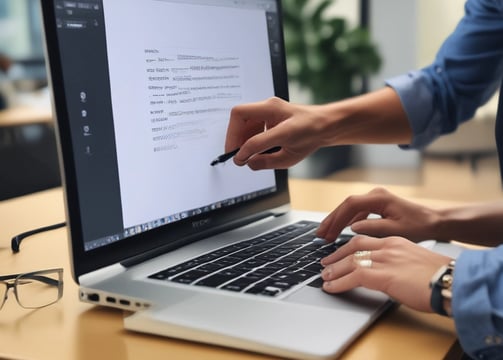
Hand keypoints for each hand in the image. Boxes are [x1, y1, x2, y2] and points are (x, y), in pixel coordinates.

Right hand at [225, 97, 326, 169]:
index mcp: (274, 112)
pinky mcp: (268, 113)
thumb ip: (266, 160)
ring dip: (240, 136)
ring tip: (245, 153)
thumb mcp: (289, 155)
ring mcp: (268, 107)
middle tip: (236, 155)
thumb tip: (247, 162)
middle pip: (239, 115)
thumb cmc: (311, 136)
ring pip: (242, 117)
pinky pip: (250, 121)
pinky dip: (248, 135)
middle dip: (234, 136)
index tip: (238, 157)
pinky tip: (254, 147)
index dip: (236, 141)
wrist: (325, 125)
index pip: (244, 121)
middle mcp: (270, 106)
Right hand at [316, 187, 440, 242]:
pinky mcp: (376, 205)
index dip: (337, 218)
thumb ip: (374, 228)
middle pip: (346, 205)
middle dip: (332, 220)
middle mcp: (375, 195)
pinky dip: (345, 221)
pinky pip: (355, 212)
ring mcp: (375, 199)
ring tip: (325, 234)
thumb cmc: (419, 226)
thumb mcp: (397, 230)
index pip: (351, 205)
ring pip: (349, 209)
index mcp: (379, 198)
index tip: (328, 232)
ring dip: (337, 221)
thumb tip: (353, 228)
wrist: (434, 222)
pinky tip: (339, 231)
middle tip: (319, 235)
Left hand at [320, 235, 451, 311]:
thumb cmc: (439, 278)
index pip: (365, 241)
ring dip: (334, 269)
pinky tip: (331, 287)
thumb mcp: (415, 264)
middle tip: (326, 263)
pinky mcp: (383, 275)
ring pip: (351, 260)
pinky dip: (339, 282)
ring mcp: (385, 260)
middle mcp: (388, 247)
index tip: (340, 254)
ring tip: (324, 277)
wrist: (452, 283)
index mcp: (396, 242)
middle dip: (337, 255)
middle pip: (354, 246)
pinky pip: (354, 276)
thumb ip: (398, 265)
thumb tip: (386, 276)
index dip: (348, 248)